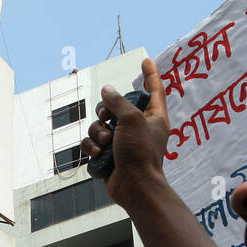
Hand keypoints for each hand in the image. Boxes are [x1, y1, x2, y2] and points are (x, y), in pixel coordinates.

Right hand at [80, 57, 170, 206]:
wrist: (134, 187)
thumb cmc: (140, 153)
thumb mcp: (132, 119)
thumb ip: (118, 101)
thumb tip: (107, 91)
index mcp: (153, 118)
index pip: (154, 90)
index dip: (150, 74)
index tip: (146, 60)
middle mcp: (138, 128)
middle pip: (116, 106)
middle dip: (106, 110)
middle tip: (107, 116)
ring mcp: (122, 143)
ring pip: (100, 125)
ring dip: (98, 132)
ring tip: (106, 143)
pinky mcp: (108, 156)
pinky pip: (92, 143)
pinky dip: (92, 147)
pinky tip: (98, 154)